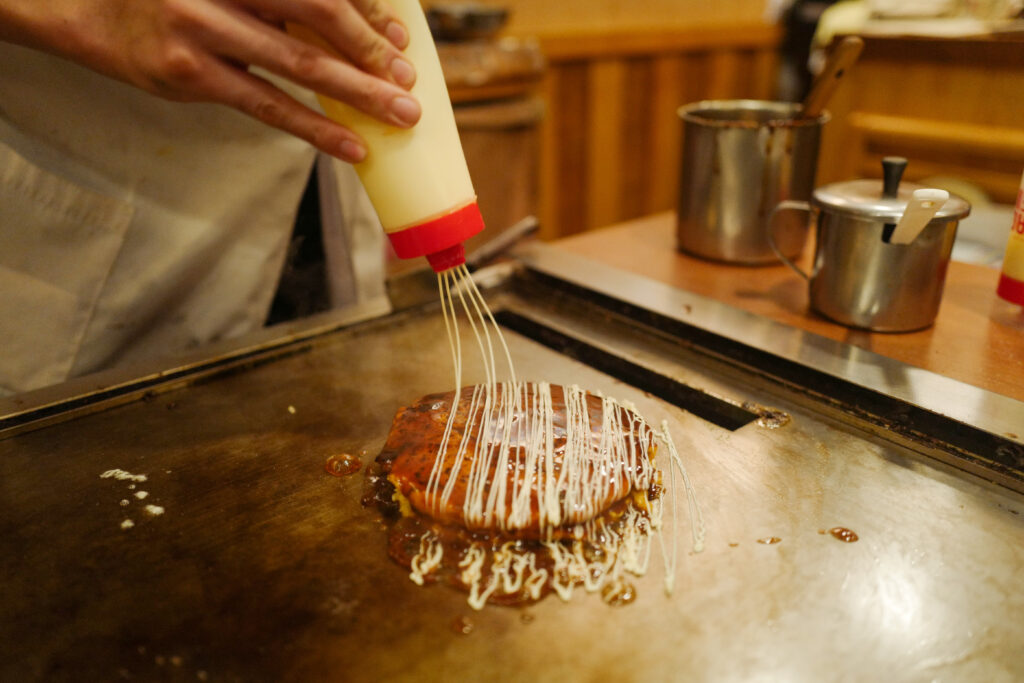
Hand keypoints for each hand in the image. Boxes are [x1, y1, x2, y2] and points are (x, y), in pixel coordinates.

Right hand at [0, 0, 421, 161]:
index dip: (366, 10)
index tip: (400, 36)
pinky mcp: (191, 75)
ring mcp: (204, 27)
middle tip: (409, 79)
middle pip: (316, 12)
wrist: (85, 7)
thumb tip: (351, 23)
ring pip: (298, 64)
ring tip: (400, 115)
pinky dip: (315, 128)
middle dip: (370, 49)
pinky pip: (268, 105)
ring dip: (358, 93)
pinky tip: (351, 147)